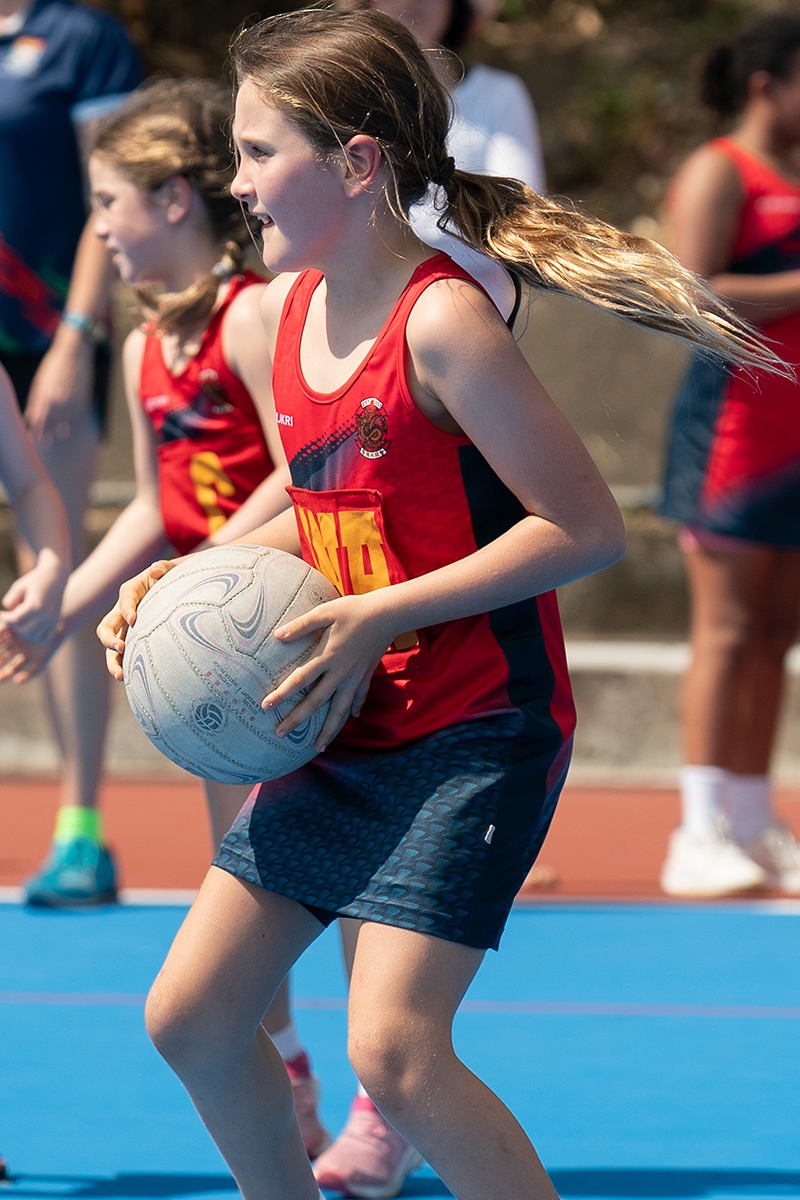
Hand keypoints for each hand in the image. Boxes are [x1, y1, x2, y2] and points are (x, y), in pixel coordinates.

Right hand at [0, 619, 63, 682]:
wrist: (59, 618)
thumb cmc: (36, 615)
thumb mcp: (17, 620)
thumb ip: (4, 622)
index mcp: (13, 636)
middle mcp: (21, 646)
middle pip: (4, 658)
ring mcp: (31, 653)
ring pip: (16, 667)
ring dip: (7, 674)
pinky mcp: (43, 658)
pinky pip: (35, 671)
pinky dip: (27, 677)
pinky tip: (18, 681)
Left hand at [2, 553, 66, 643]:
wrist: (55, 578)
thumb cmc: (34, 581)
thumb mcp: (19, 586)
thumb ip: (11, 600)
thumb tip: (8, 613)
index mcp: (36, 605)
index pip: (15, 619)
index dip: (5, 618)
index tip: (1, 614)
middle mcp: (46, 615)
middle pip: (24, 630)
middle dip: (13, 625)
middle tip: (9, 618)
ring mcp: (52, 620)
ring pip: (33, 636)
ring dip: (23, 632)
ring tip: (19, 623)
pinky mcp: (55, 622)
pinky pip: (44, 637)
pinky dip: (35, 636)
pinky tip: (29, 628)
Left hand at [24, 330, 93, 444]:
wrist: (75, 353)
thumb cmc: (54, 365)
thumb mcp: (40, 381)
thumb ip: (35, 400)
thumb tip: (30, 416)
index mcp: (47, 396)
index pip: (41, 419)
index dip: (39, 430)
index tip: (37, 437)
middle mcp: (61, 401)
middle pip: (54, 424)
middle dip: (49, 433)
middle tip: (46, 440)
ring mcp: (74, 401)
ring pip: (69, 422)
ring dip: (64, 429)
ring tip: (61, 433)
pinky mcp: (85, 399)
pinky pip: (81, 416)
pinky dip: (77, 422)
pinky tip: (73, 425)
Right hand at [96, 558, 175, 679]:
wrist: (178, 587)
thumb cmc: (174, 576)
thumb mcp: (171, 568)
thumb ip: (164, 568)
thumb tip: (156, 571)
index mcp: (132, 590)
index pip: (125, 599)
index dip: (127, 609)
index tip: (134, 620)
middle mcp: (123, 610)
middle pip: (106, 626)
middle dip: (110, 639)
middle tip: (121, 648)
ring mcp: (126, 627)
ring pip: (111, 646)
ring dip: (113, 661)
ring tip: (121, 676)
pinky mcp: (133, 639)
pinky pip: (124, 655)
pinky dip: (124, 666)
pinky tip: (131, 680)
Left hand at [262, 591, 398, 750]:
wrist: (387, 614)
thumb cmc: (353, 610)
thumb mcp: (325, 612)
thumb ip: (301, 625)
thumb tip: (277, 635)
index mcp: (327, 656)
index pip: (300, 680)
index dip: (282, 694)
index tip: (266, 706)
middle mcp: (340, 672)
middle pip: (316, 702)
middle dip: (297, 719)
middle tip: (281, 734)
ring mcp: (355, 677)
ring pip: (340, 710)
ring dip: (328, 730)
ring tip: (318, 748)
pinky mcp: (366, 675)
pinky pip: (359, 697)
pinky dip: (355, 708)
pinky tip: (351, 718)